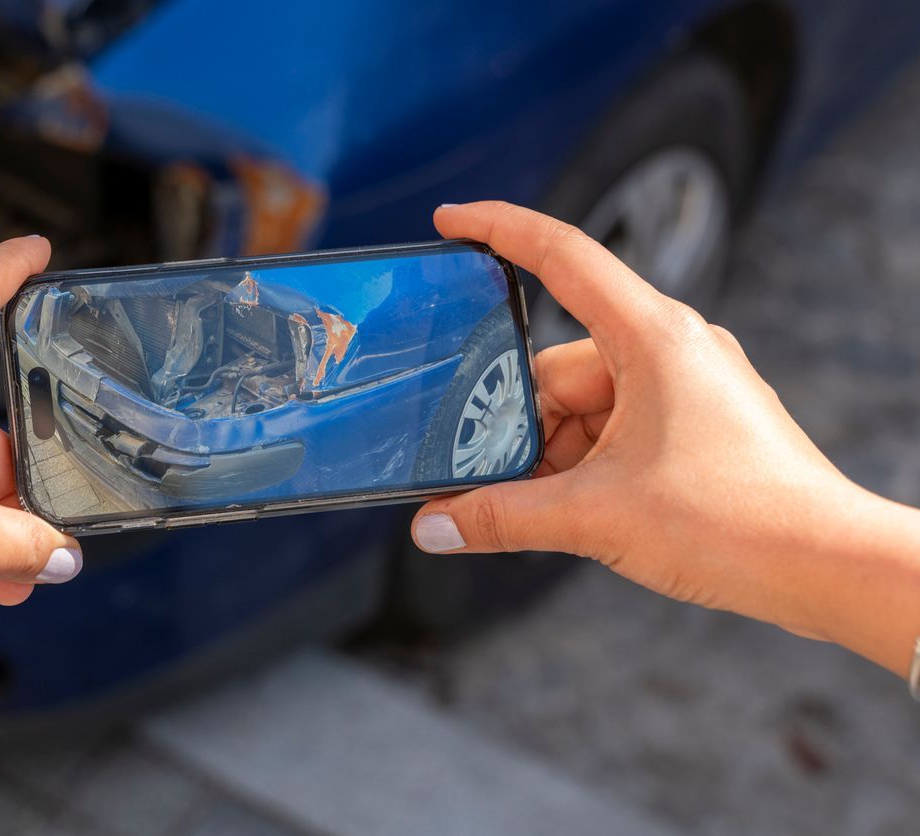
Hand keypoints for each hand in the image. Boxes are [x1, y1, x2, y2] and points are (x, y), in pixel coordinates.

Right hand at [412, 202, 919, 672]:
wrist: (828, 566)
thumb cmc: (738, 522)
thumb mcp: (597, 515)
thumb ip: (503, 517)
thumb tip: (433, 527)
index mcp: (652, 336)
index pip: (561, 256)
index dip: (498, 228)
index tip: (449, 220)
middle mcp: (671, 347)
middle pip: (558, 365)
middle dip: (516, 423)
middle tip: (481, 476)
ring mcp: (686, 385)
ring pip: (584, 404)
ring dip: (550, 455)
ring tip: (538, 509)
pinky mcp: (695, 423)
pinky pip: (615, 427)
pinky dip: (584, 465)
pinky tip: (573, 509)